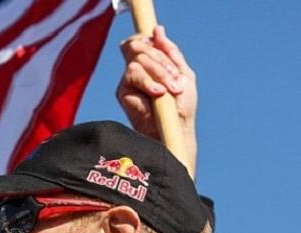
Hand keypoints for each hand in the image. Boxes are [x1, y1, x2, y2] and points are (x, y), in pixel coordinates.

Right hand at [117, 25, 196, 176]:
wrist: (172, 130)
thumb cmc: (180, 107)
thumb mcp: (182, 74)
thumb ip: (171, 52)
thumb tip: (156, 30)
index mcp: (153, 63)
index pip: (144, 40)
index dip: (151, 41)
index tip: (163, 50)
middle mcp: (138, 69)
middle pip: (143, 46)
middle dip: (163, 63)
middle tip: (176, 83)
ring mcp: (129, 79)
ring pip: (139, 59)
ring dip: (159, 73)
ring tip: (170, 91)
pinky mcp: (122, 91)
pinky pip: (133, 73)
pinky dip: (148, 81)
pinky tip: (158, 93)